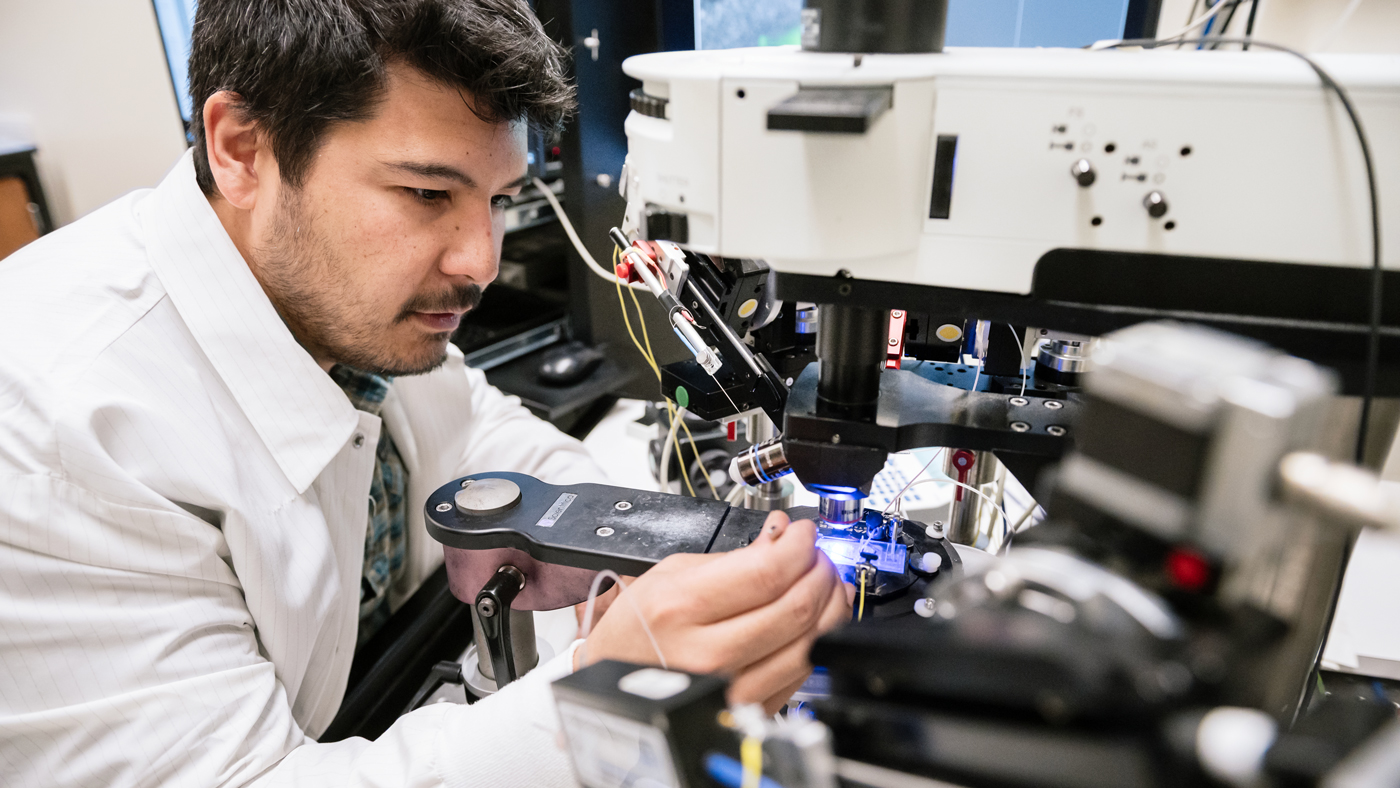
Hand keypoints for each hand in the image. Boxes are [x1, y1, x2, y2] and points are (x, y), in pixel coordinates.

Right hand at [577, 511, 852, 713]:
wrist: (615, 688)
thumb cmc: (637, 632)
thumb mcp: (669, 576)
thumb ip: (732, 558)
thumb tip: (782, 537)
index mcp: (681, 608)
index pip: (766, 573)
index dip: (800, 547)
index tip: (805, 533)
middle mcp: (708, 653)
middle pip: (795, 607)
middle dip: (819, 571)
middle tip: (818, 554)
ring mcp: (731, 688)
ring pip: (809, 642)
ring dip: (829, 604)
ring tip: (823, 582)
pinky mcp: (749, 709)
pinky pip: (802, 670)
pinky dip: (817, 637)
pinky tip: (815, 617)